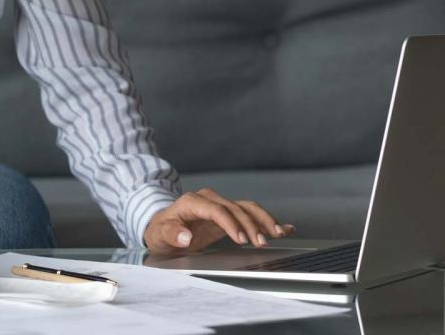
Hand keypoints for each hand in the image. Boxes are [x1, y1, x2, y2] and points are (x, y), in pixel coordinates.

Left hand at [143, 188, 295, 255]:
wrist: (163, 228)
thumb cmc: (161, 231)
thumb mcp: (160, 234)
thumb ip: (172, 234)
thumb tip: (185, 237)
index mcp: (193, 202)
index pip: (216, 209)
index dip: (230, 223)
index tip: (240, 238)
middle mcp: (210, 200)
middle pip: (235, 209)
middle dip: (250, 225)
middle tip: (261, 243)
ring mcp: (221, 206)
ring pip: (247, 209)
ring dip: (263, 221)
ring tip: (278, 234)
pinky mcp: (229, 215)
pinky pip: (251, 214)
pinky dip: (267, 221)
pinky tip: (285, 228)